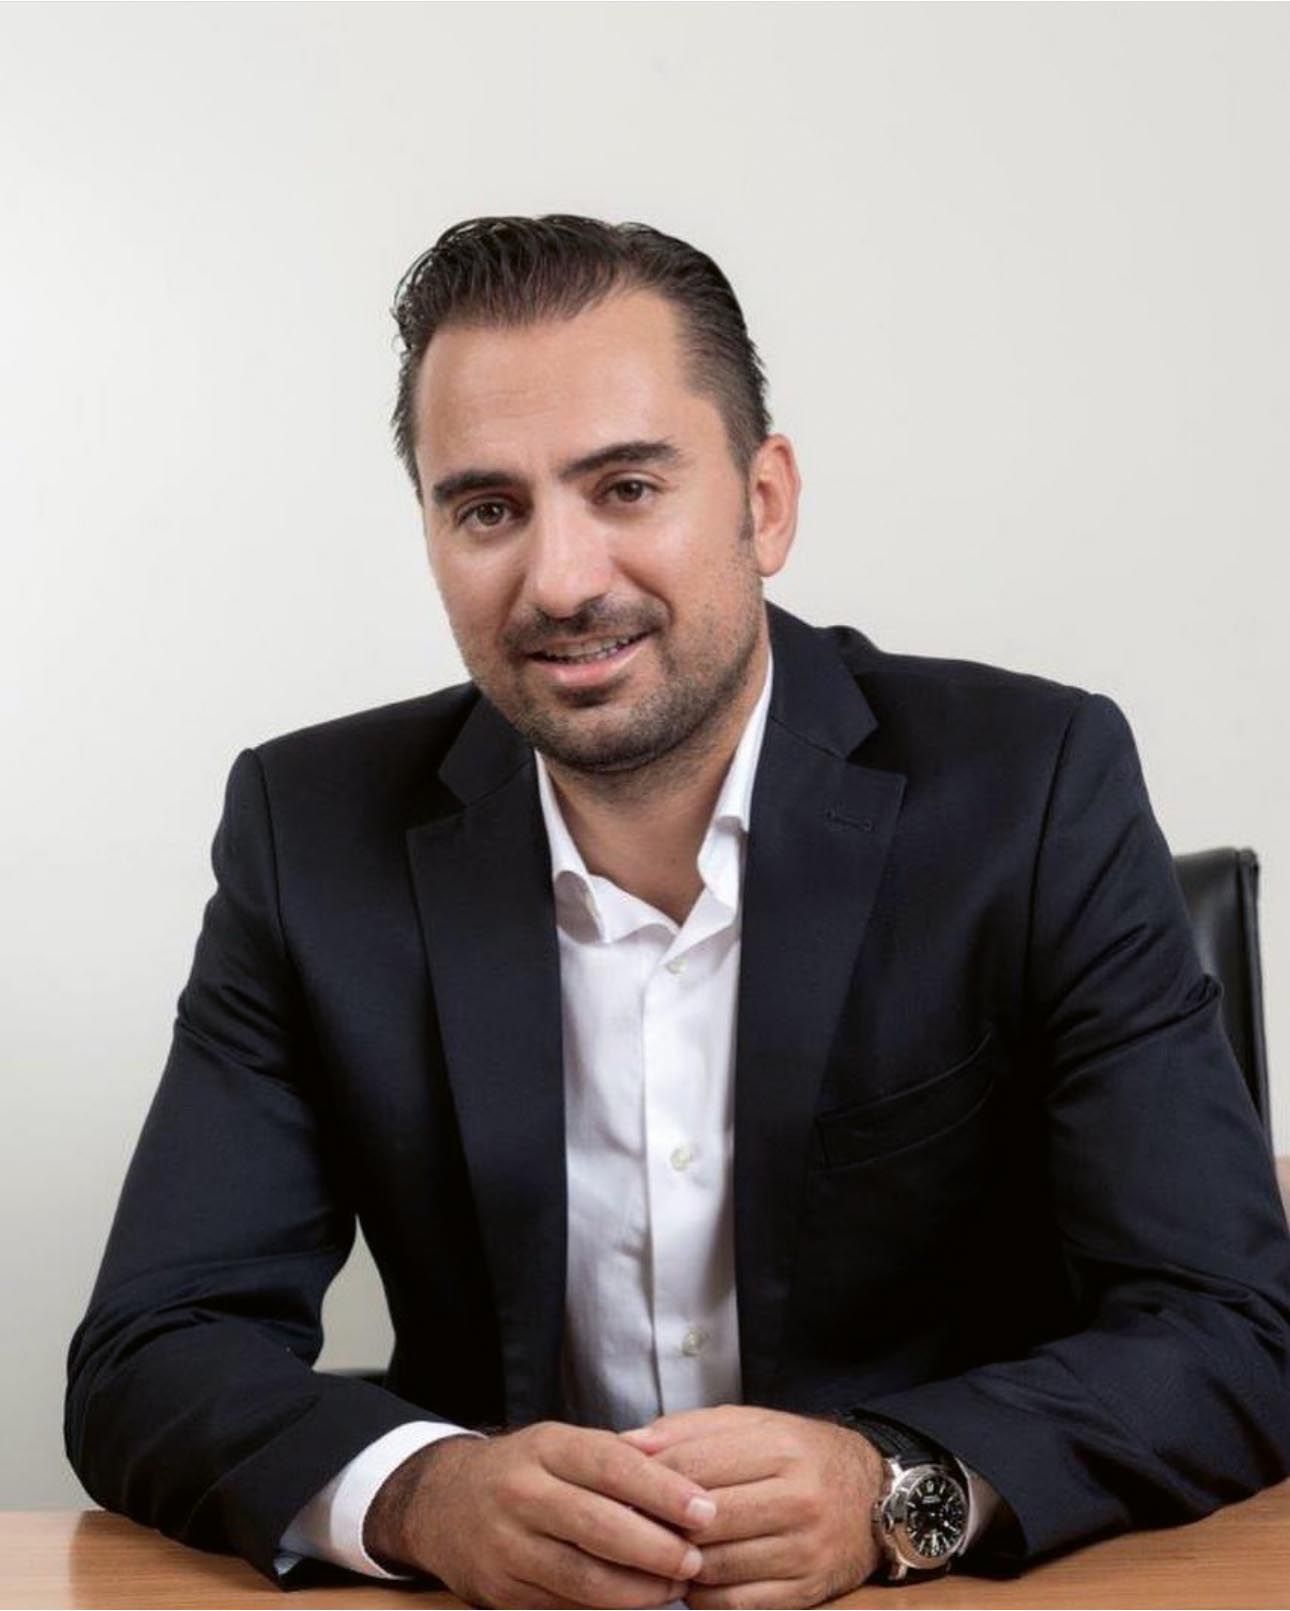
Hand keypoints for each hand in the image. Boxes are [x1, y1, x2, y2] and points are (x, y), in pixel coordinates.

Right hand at [364, 1422, 717, 1607]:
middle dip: (657, 1548)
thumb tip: (675, 1459)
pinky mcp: (500, 1591)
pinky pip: (563, 1604)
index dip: (663, 1491)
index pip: (611, 1465)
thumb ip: (616, 1454)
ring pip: (582, 1576)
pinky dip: (607, 1607)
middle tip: (697, 1557)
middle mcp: (521, 1493)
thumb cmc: (522, 1470)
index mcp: (545, 1447)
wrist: (441, 1503)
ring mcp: (506, 1546)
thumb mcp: (560, 1443)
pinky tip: (638, 1600)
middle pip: (599, 1526)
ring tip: (676, 1584)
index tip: (705, 1509)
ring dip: (639, 1588)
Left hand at [619, 1406, 882, 1608]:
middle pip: (702, 1519)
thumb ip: (689, 1430)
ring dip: (676, 1562)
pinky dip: (702, 1596)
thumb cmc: (799, 1454)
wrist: (872, 1497)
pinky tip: (693, 1576)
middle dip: (658, 1523)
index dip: (648, 1477)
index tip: (621, 1483)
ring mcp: (805, 1551)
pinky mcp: (806, 1593)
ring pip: (714, 1566)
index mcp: (780, 1447)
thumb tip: (628, 1445)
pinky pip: (735, 1604)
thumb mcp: (752, 1424)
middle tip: (629, 1522)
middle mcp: (798, 1499)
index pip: (694, 1464)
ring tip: (659, 1549)